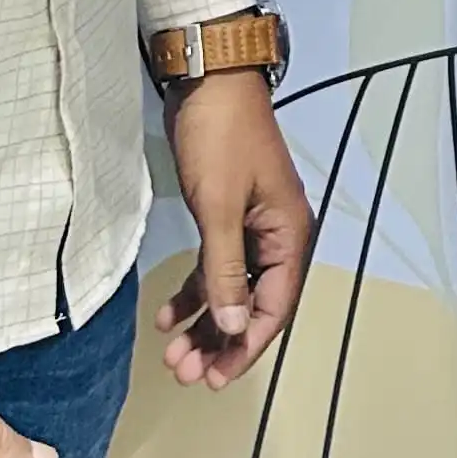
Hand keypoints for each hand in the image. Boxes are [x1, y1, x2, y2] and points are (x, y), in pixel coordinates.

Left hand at [160, 70, 313, 386]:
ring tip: (172, 352)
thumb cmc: (220, 137)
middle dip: (219, 341)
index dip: (245, 346)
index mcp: (289, 235)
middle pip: (252, 305)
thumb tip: (233, 328)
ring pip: (230, 290)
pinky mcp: (227, 215)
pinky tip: (167, 314)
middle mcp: (276, 236)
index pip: (274, 307)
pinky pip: (214, 267)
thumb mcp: (219, 208)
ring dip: (203, 322)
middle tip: (184, 371)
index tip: (215, 378)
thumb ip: (224, 271)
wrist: (207, 80)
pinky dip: (193, 291)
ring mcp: (251, 226)